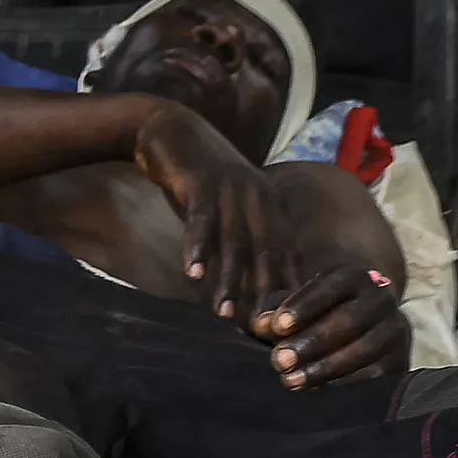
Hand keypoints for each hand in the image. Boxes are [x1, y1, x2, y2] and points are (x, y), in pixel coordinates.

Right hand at [134, 102, 301, 318]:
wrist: (169, 128)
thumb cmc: (198, 174)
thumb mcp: (227, 204)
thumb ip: (241, 235)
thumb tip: (247, 283)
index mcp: (270, 204)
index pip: (286, 254)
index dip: (287, 289)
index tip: (283, 325)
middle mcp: (257, 196)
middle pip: (266, 253)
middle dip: (263, 293)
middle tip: (258, 330)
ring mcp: (231, 188)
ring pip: (235, 242)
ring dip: (229, 279)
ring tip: (222, 312)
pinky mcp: (201, 181)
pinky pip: (202, 221)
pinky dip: (198, 248)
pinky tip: (193, 272)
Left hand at [252, 264, 409, 388]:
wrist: (368, 327)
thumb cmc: (320, 312)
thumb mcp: (298, 303)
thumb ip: (275, 309)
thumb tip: (259, 324)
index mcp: (354, 276)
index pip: (330, 286)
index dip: (303, 305)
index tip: (276, 326)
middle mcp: (381, 299)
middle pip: (349, 319)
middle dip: (311, 341)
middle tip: (278, 361)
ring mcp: (396, 330)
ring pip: (365, 348)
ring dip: (325, 366)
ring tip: (292, 380)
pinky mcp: (403, 360)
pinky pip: (378, 374)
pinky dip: (347, 383)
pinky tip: (319, 390)